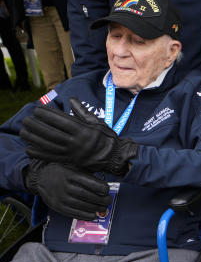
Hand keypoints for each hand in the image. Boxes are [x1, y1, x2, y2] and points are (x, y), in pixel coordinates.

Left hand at [20, 98, 138, 175]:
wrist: (115, 157)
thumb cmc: (106, 138)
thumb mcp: (97, 122)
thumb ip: (82, 111)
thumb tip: (71, 99)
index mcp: (83, 130)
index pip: (61, 121)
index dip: (47, 115)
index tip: (37, 110)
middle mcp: (76, 142)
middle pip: (51, 133)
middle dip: (36, 126)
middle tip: (26, 120)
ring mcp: (72, 153)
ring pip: (49, 145)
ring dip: (34, 139)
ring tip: (24, 132)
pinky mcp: (71, 162)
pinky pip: (52, 158)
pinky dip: (39, 154)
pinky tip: (29, 149)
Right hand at [24, 160, 110, 218]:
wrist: (40, 178)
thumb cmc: (61, 172)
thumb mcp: (72, 167)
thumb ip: (85, 174)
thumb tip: (103, 183)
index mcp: (68, 174)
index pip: (87, 181)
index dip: (100, 187)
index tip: (106, 189)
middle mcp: (63, 186)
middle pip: (85, 194)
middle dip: (100, 199)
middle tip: (108, 200)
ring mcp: (59, 197)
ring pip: (80, 205)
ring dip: (95, 208)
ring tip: (103, 207)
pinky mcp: (57, 206)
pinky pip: (73, 213)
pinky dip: (85, 215)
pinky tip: (93, 215)